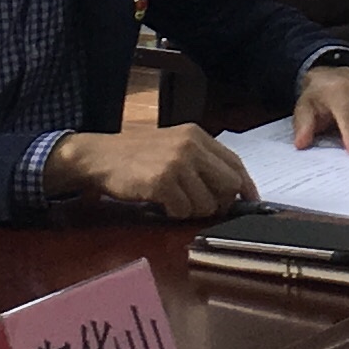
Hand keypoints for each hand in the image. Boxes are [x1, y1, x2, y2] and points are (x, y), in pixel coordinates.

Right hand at [47, 123, 253, 218]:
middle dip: (219, 203)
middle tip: (202, 207)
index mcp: (197, 135)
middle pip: (228, 185)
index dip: (245, 186)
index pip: (235, 163)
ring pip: (206, 203)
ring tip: (174, 201)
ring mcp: (177, 163)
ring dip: (192, 211)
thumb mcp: (173, 146)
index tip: (248, 201)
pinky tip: (161, 203)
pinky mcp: (162, 181)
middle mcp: (191, 146)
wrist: (99, 156)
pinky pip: (183, 211)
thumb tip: (233, 188)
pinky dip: (174, 213)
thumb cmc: (136, 155)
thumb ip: (201, 161)